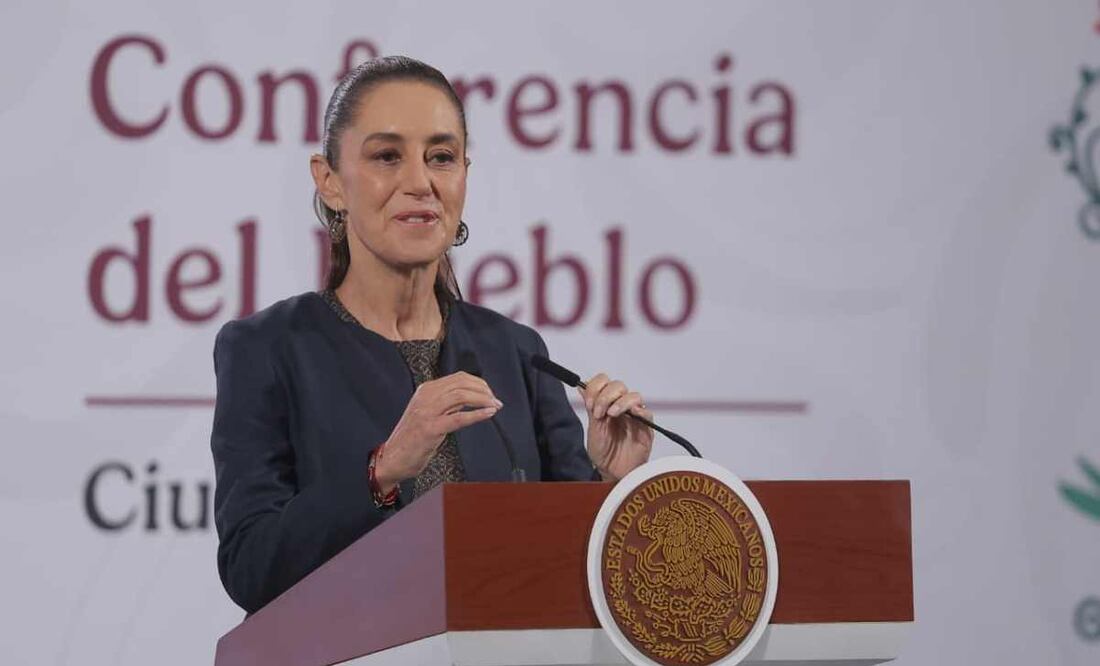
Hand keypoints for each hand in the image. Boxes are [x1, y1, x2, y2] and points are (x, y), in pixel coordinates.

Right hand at [374, 371, 501, 491]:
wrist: (392, 458)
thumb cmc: (413, 438)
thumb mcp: (429, 413)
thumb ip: (448, 403)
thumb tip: (472, 396)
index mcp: (426, 390)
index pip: (458, 377)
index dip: (479, 383)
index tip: (490, 393)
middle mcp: (425, 397)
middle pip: (462, 384)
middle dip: (484, 391)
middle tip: (496, 401)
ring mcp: (427, 412)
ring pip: (461, 396)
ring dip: (483, 400)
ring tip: (495, 406)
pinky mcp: (430, 429)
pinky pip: (458, 418)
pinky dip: (477, 414)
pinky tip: (489, 414)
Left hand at [578, 373, 653, 480]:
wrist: (611, 472)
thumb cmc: (603, 453)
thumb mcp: (593, 428)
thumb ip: (591, 406)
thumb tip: (580, 385)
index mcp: (607, 404)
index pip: (604, 382)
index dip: (596, 387)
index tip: (590, 403)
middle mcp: (622, 407)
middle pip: (619, 385)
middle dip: (605, 396)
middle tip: (598, 412)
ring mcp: (635, 416)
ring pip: (633, 396)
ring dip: (620, 402)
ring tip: (611, 415)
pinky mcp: (646, 428)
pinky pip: (647, 413)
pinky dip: (639, 410)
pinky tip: (630, 414)